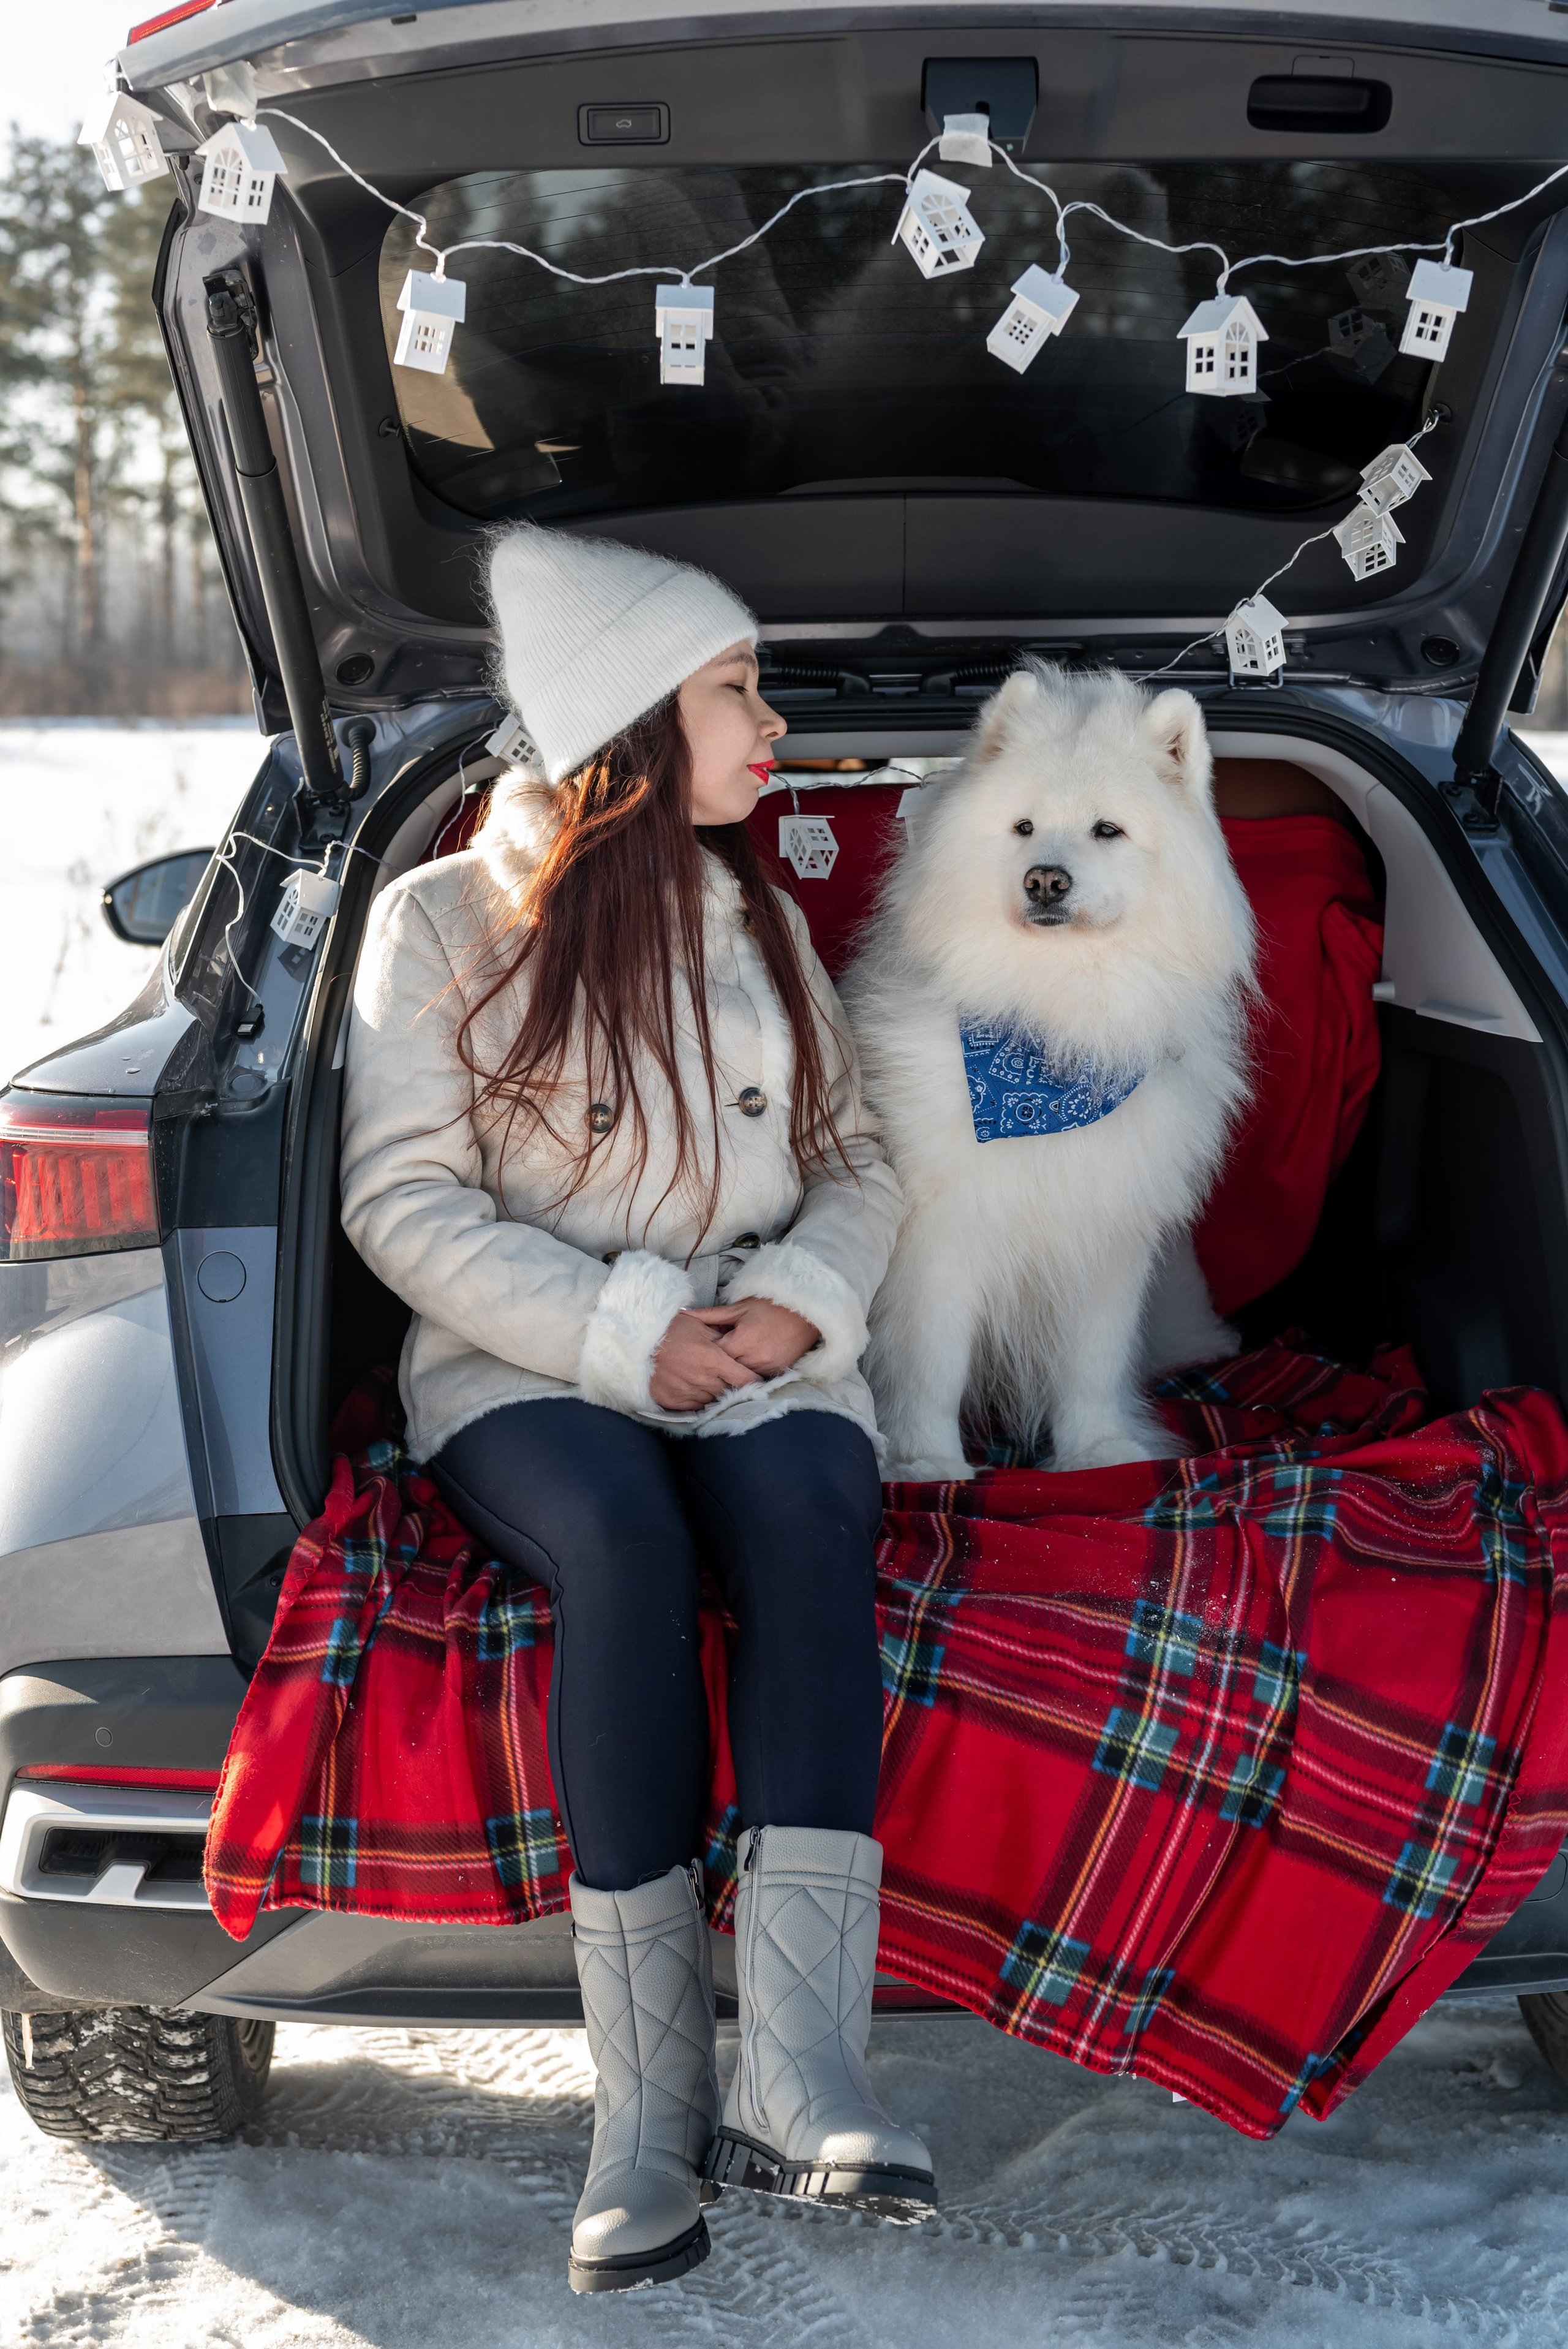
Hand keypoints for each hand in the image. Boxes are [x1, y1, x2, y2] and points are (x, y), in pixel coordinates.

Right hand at [649, 1311, 761, 1410]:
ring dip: (717, 1395)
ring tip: (714, 1385)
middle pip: (731, 1392)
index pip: (745, 1379)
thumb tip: (736, 1347)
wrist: (637, 1342)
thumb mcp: (699, 1327)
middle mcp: (703, 1380)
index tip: (757, 1380)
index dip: (754, 1381)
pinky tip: (699, 1390)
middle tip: (736, 1383)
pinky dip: (700, 1400)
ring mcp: (688, 1392)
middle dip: (736, 1389)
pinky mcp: (674, 1401)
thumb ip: (720, 1339)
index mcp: (713, 1360)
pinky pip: (695, 1407)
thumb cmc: (670, 1330)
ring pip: (714, 1401)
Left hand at [689, 1297, 820, 1379]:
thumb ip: (710, 1315)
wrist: (805, 1313)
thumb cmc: (770, 1306)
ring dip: (732, 1369)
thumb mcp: (739, 1308)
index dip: (708, 1352)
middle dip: (718, 1362)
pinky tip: (743, 1364)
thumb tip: (683, 1314)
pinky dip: (747, 1372)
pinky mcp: (776, 1372)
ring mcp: (767, 1366)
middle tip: (710, 1357)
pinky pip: (755, 1377)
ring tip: (728, 1360)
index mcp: (743, 1339)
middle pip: (726, 1368)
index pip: (716, 1354)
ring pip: (740, 1375)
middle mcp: (755, 1356)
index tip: (701, 1348)